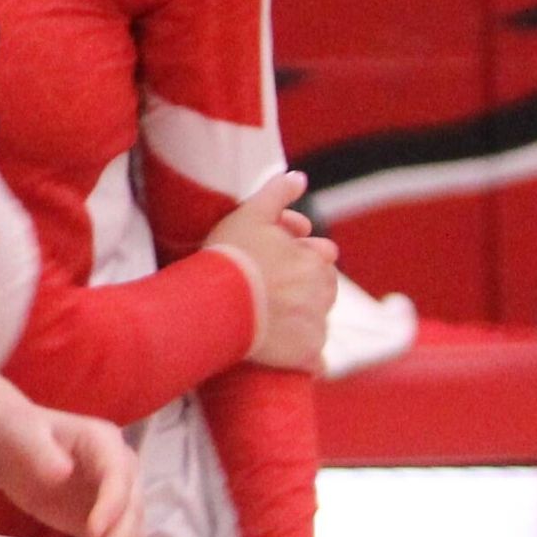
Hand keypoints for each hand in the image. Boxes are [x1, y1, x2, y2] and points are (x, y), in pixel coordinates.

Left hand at [0, 407, 140, 536]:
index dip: (111, 506)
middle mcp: (122, 473)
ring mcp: (116, 500)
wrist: (9, 445)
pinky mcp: (103, 523)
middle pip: (130, 514)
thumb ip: (38, 451)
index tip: (92, 533)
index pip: (119, 477)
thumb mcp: (19, 433)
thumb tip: (62, 472)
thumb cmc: (12, 431)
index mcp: (106, 444)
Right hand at [204, 172, 336, 372]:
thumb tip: (300, 177)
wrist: (214, 306)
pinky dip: (305, 358)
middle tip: (267, 290)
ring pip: (318, 321)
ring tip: (266, 321)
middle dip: (303, 288)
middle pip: (322, 290)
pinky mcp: (306, 356)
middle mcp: (323, 292)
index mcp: (316, 259)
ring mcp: (315, 326)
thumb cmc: (229, 257)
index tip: (272, 260)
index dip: (298, 255)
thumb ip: (276, 194)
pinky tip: (282, 354)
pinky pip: (315, 360)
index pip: (321, 255)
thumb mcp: (248, 215)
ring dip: (302, 321)